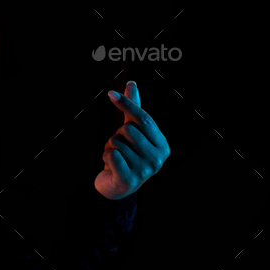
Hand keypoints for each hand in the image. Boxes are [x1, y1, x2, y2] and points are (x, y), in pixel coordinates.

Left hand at [94, 81, 169, 199]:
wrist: (117, 187)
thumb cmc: (127, 155)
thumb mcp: (132, 132)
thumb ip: (133, 109)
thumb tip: (131, 83)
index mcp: (163, 145)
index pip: (144, 119)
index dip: (127, 104)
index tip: (110, 93)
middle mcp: (158, 159)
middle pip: (127, 130)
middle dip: (117, 135)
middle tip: (121, 148)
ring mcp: (145, 171)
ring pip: (116, 142)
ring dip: (110, 148)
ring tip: (117, 159)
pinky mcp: (129, 180)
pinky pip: (110, 155)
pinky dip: (106, 157)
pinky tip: (111, 167)